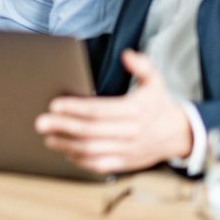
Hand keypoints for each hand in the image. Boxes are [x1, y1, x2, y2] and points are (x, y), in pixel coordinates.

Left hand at [34, 50, 193, 174]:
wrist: (179, 134)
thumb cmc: (159, 104)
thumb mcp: (155, 79)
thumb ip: (141, 65)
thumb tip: (126, 54)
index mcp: (135, 110)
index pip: (99, 110)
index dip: (75, 108)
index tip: (54, 105)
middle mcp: (131, 132)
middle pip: (90, 131)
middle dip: (63, 127)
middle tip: (41, 122)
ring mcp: (128, 150)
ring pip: (92, 150)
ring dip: (67, 145)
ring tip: (48, 138)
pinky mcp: (126, 163)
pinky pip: (100, 165)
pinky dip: (81, 161)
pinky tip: (66, 152)